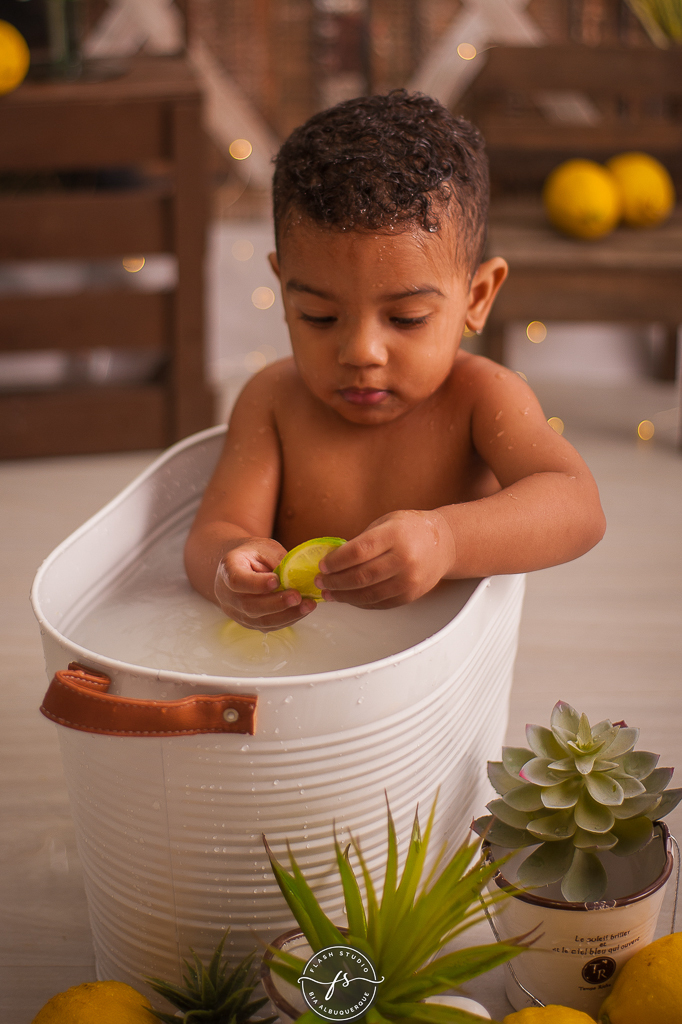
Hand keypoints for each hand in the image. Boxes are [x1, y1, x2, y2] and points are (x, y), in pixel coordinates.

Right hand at [214, 538, 316, 630]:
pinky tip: (302, 610)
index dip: (256, 584)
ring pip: (260, 621)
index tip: (276, 580)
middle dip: (277, 603)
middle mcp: (227, 594)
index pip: (237, 581)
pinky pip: (268, 626)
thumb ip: (277, 560)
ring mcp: (236, 612)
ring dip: (287, 615)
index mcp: (228, 570)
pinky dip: (288, 619)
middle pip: (250, 606)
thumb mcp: (264, 548)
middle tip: (297, 596)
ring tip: (307, 605)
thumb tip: (297, 575)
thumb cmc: (253, 554)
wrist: (240, 566)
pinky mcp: (249, 622)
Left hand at [315, 510, 455, 608]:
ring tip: (328, 593)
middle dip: (335, 581)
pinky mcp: (410, 595)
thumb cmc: (410, 529)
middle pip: (361, 575)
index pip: (358, 551)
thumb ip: (362, 541)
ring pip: (369, 594)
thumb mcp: (386, 523)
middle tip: (320, 581)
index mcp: (395, 535)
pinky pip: (380, 603)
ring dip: (344, 596)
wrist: (445, 544)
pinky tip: (348, 597)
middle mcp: (404, 559)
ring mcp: (409, 580)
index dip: (336, 561)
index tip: (322, 565)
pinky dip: (360, 602)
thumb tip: (333, 561)